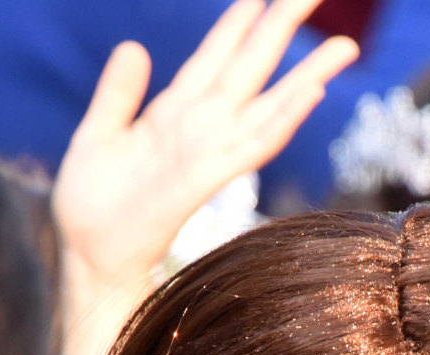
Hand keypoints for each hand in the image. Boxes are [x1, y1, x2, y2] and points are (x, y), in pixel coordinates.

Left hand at [54, 0, 357, 354]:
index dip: (237, 24)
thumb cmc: (90, 202)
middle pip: (251, 70)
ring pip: (267, 105)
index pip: (214, 58)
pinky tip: (308, 94)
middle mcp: (199, 128)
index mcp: (172, 112)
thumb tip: (134, 47)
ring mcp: (206, 152)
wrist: (86, 254)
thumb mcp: (98, 133)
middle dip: (283, 32)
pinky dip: (282, 120)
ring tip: (343, 48)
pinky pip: (250, 145)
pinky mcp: (203, 179)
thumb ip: (118, 93)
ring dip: (306, 76)